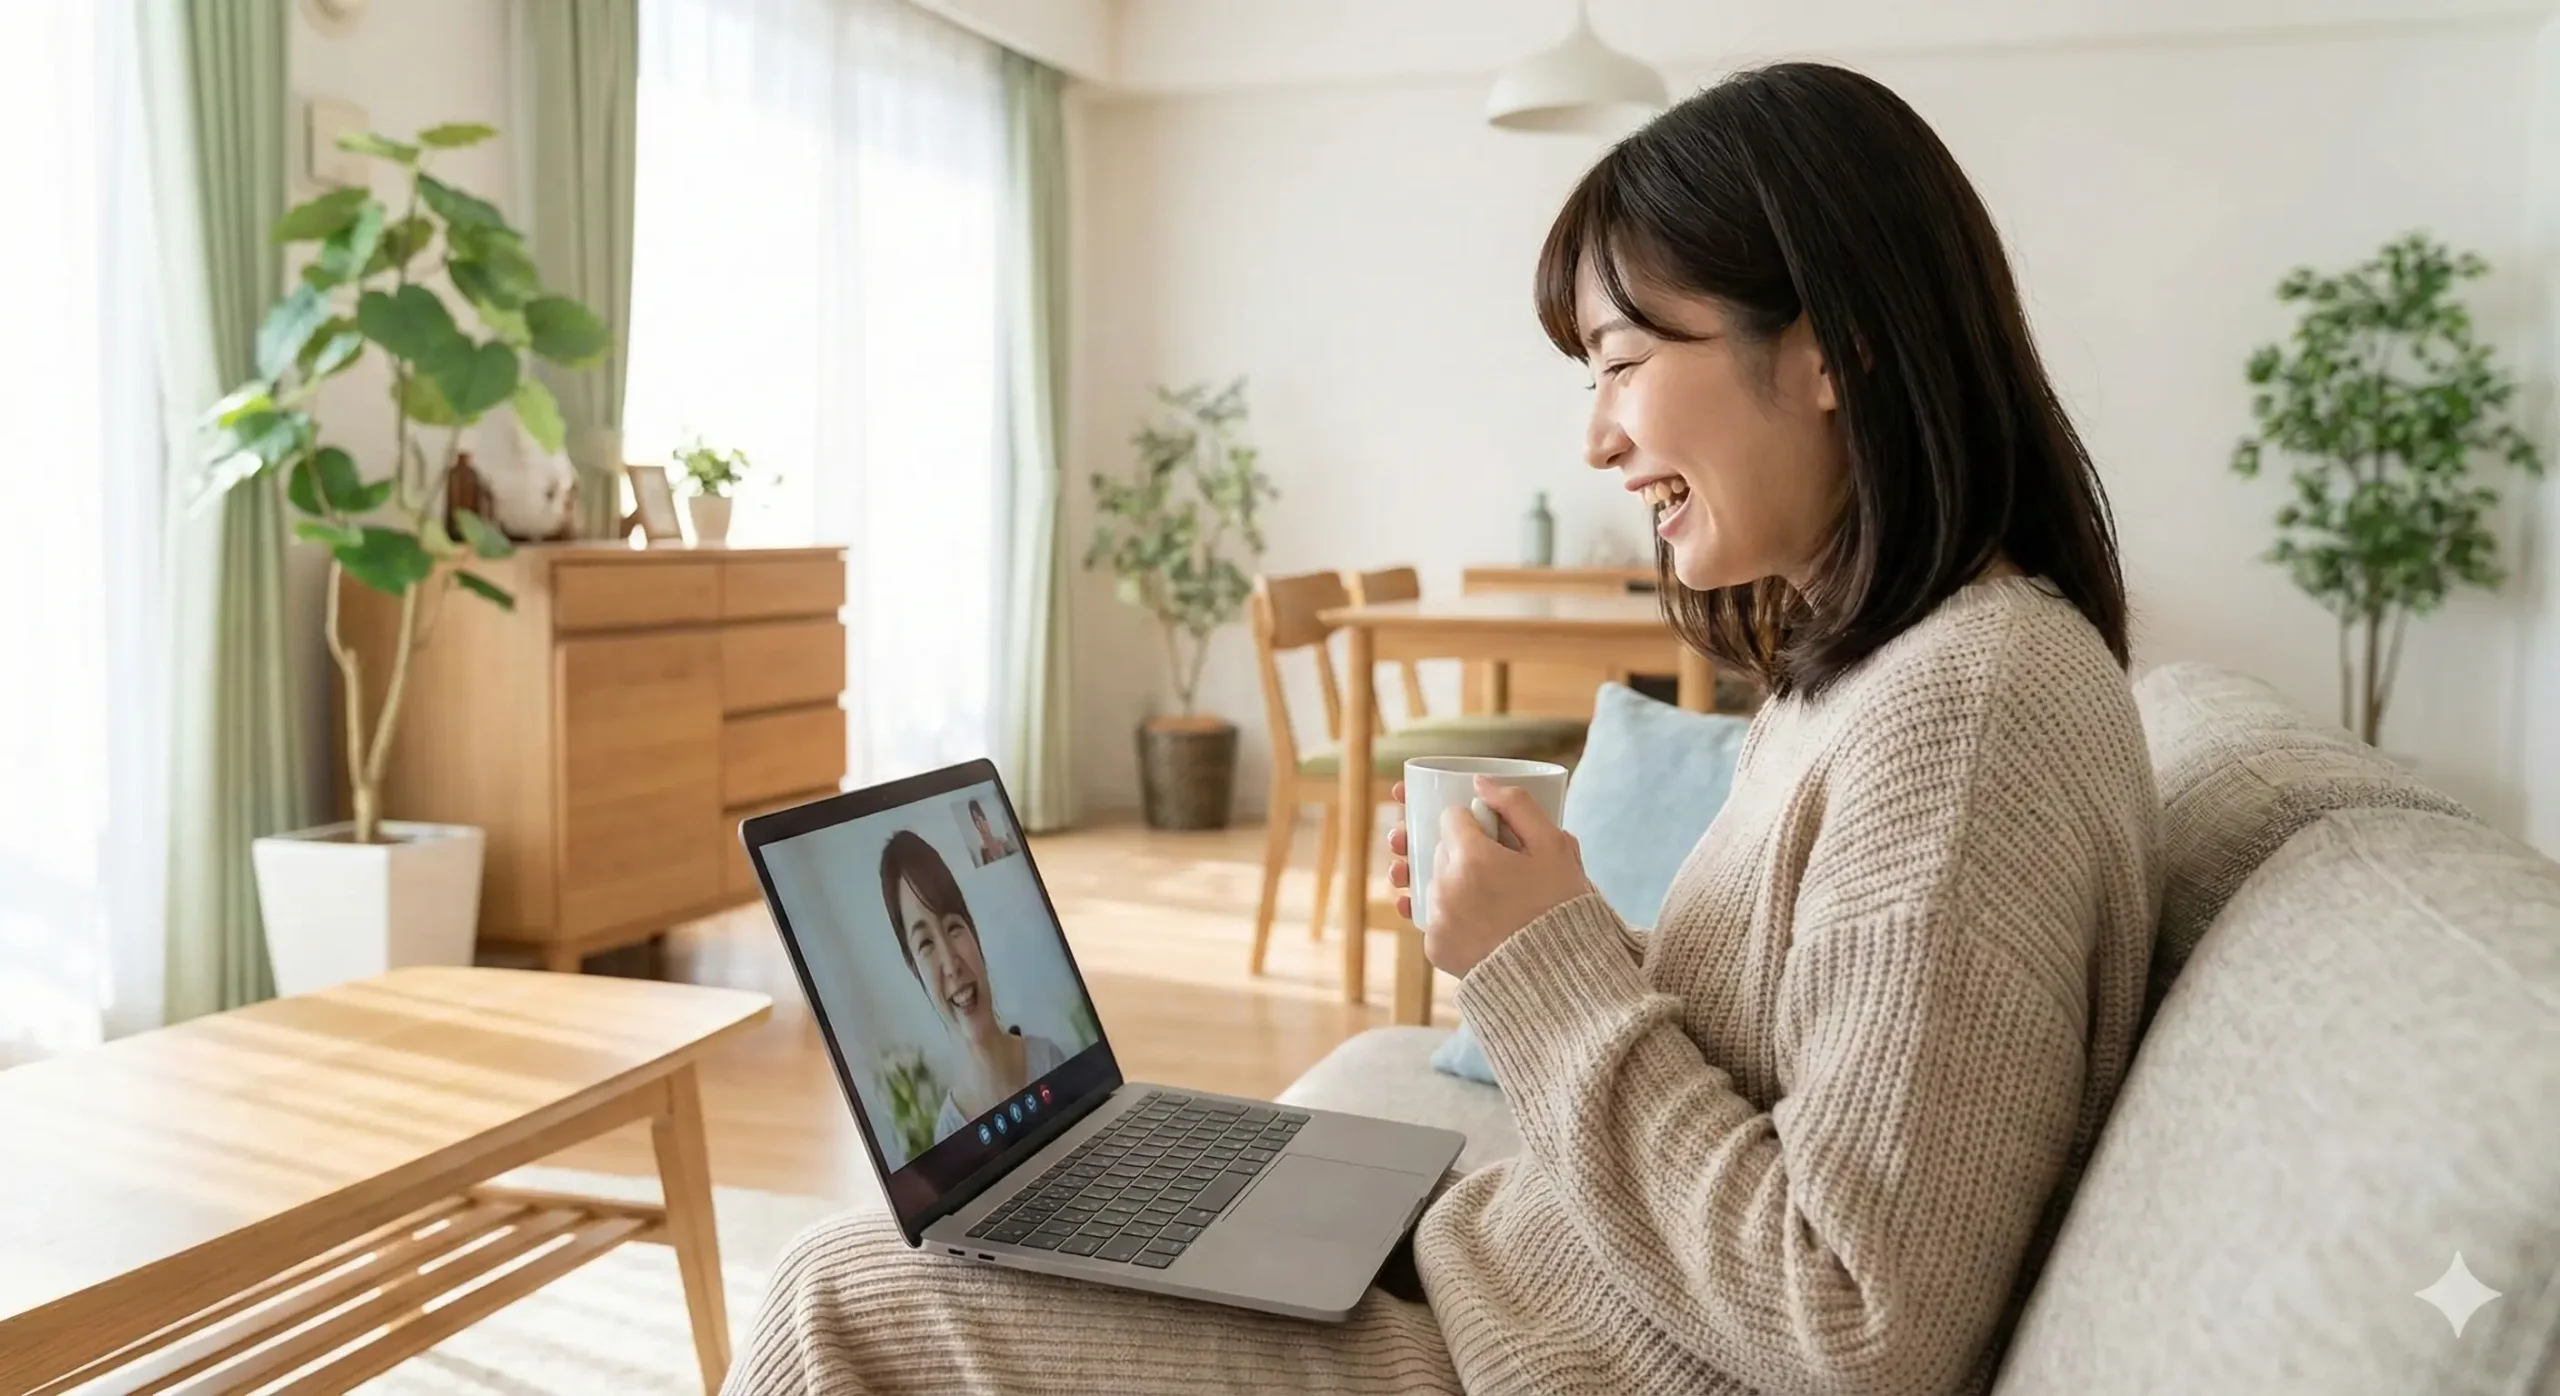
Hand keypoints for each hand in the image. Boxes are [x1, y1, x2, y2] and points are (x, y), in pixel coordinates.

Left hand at [1391, 776, 1591, 978]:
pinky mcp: (1434, 948)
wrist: (1560, 974)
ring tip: (1490, 897)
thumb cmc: (1561, 907)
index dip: (1473, 824)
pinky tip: (1478, 920)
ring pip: (1434, 883)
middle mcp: (1444, 886)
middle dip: (1462, 853)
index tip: (1491, 836)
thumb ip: (1517, 805)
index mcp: (1471, 857)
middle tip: (1495, 867)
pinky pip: (1435, 918)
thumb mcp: (1553, 848)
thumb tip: (1479, 782)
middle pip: (1440, 850)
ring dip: (1454, 883)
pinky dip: (1451, 916)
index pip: (1451, 819)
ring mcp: (1436, 919)